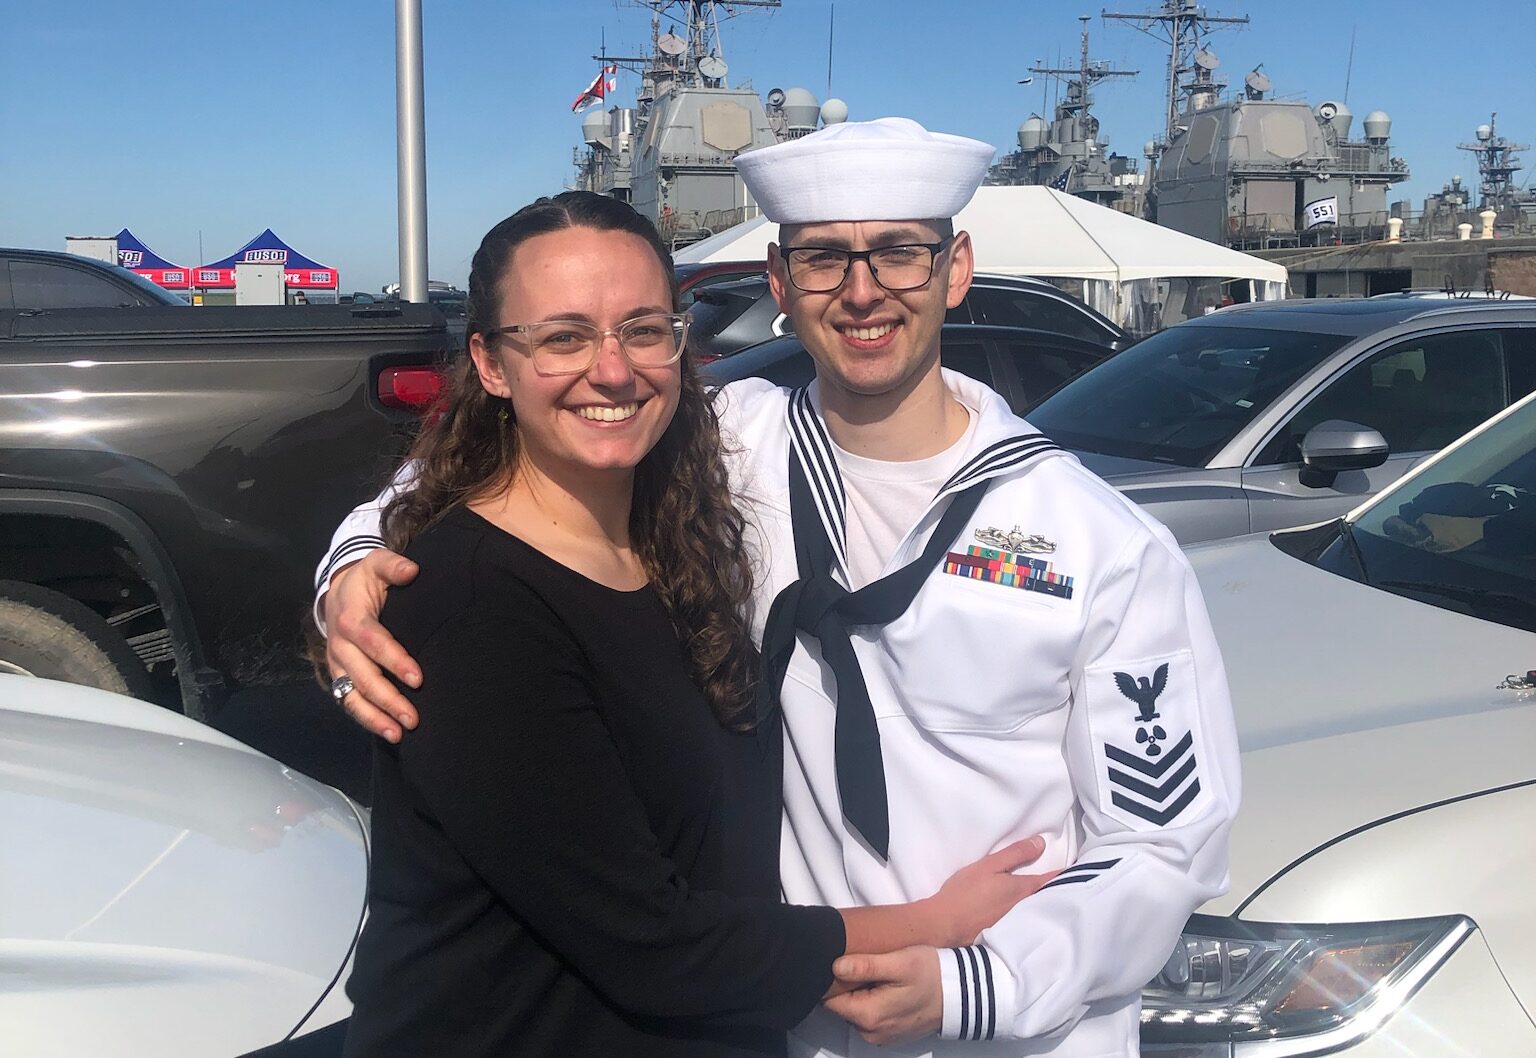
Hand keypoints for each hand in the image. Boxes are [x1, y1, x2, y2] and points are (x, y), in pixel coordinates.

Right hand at [323, 548, 421, 741]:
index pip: (373, 642)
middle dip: (388, 699)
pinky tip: (387, 732)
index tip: (418, 678)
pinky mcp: (339, 675)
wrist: (338, 592)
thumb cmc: (365, 580)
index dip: (394, 660)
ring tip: (398, 734)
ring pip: (351, 696)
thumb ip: (393, 565)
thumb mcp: (376, 563)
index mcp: (351, 617)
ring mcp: (337, 663)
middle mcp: (340, 644)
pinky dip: (366, 718)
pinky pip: (348, 701)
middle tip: (413, 718)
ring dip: (374, 717)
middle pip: (362, 676)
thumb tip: (412, 571)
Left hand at [824, 946, 941, 1045]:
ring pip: (854, 1011)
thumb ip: (865, 965)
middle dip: (849, 986)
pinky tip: (888, 988)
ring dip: (862, 994)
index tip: (849, 964)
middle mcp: (870, 1033)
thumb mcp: (899, 962)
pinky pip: (870, 1017)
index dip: (834, 979)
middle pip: (841, 1006)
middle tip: (870, 967)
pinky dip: (874, 1002)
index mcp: (868, 1016)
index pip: (829, 999)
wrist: (961, 993)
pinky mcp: (889, 1034)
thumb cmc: (930, 974)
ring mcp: (880, 1037)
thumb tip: (835, 966)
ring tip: (881, 975)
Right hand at [925, 836, 1056, 946]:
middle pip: (1046, 897)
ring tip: (1052, 897)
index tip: (1077, 870)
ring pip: (1035, 910)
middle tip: (1068, 884)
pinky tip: (1027, 914)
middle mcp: (1024, 909)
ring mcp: (1015, 924)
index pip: (1050, 880)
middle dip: (1056, 890)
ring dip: (1043, 903)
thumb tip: (1041, 843)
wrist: (944, 925)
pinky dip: (1030, 915)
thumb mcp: (989, 866)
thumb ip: (1015, 854)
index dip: (1063, 874)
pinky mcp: (1004, 934)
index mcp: (1022, 891)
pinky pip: (1024, 921)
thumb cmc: (965, 892)